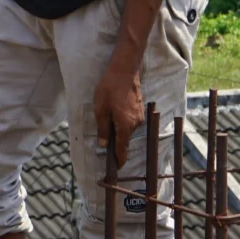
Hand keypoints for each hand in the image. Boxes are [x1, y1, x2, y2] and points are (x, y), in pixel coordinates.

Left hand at [92, 47, 143, 169]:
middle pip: (124, 139)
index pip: (122, 149)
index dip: (119, 159)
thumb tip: (104, 144)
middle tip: (104, 143)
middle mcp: (135, 124)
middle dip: (116, 142)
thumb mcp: (100, 109)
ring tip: (107, 120)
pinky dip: (122, 122)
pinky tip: (114, 112)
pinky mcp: (139, 109)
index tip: (117, 168)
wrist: (125, 69)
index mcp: (125, 126)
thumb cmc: (109, 88)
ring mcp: (139, 116)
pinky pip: (130, 121)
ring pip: (127, 129)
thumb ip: (102, 128)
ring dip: (118, 129)